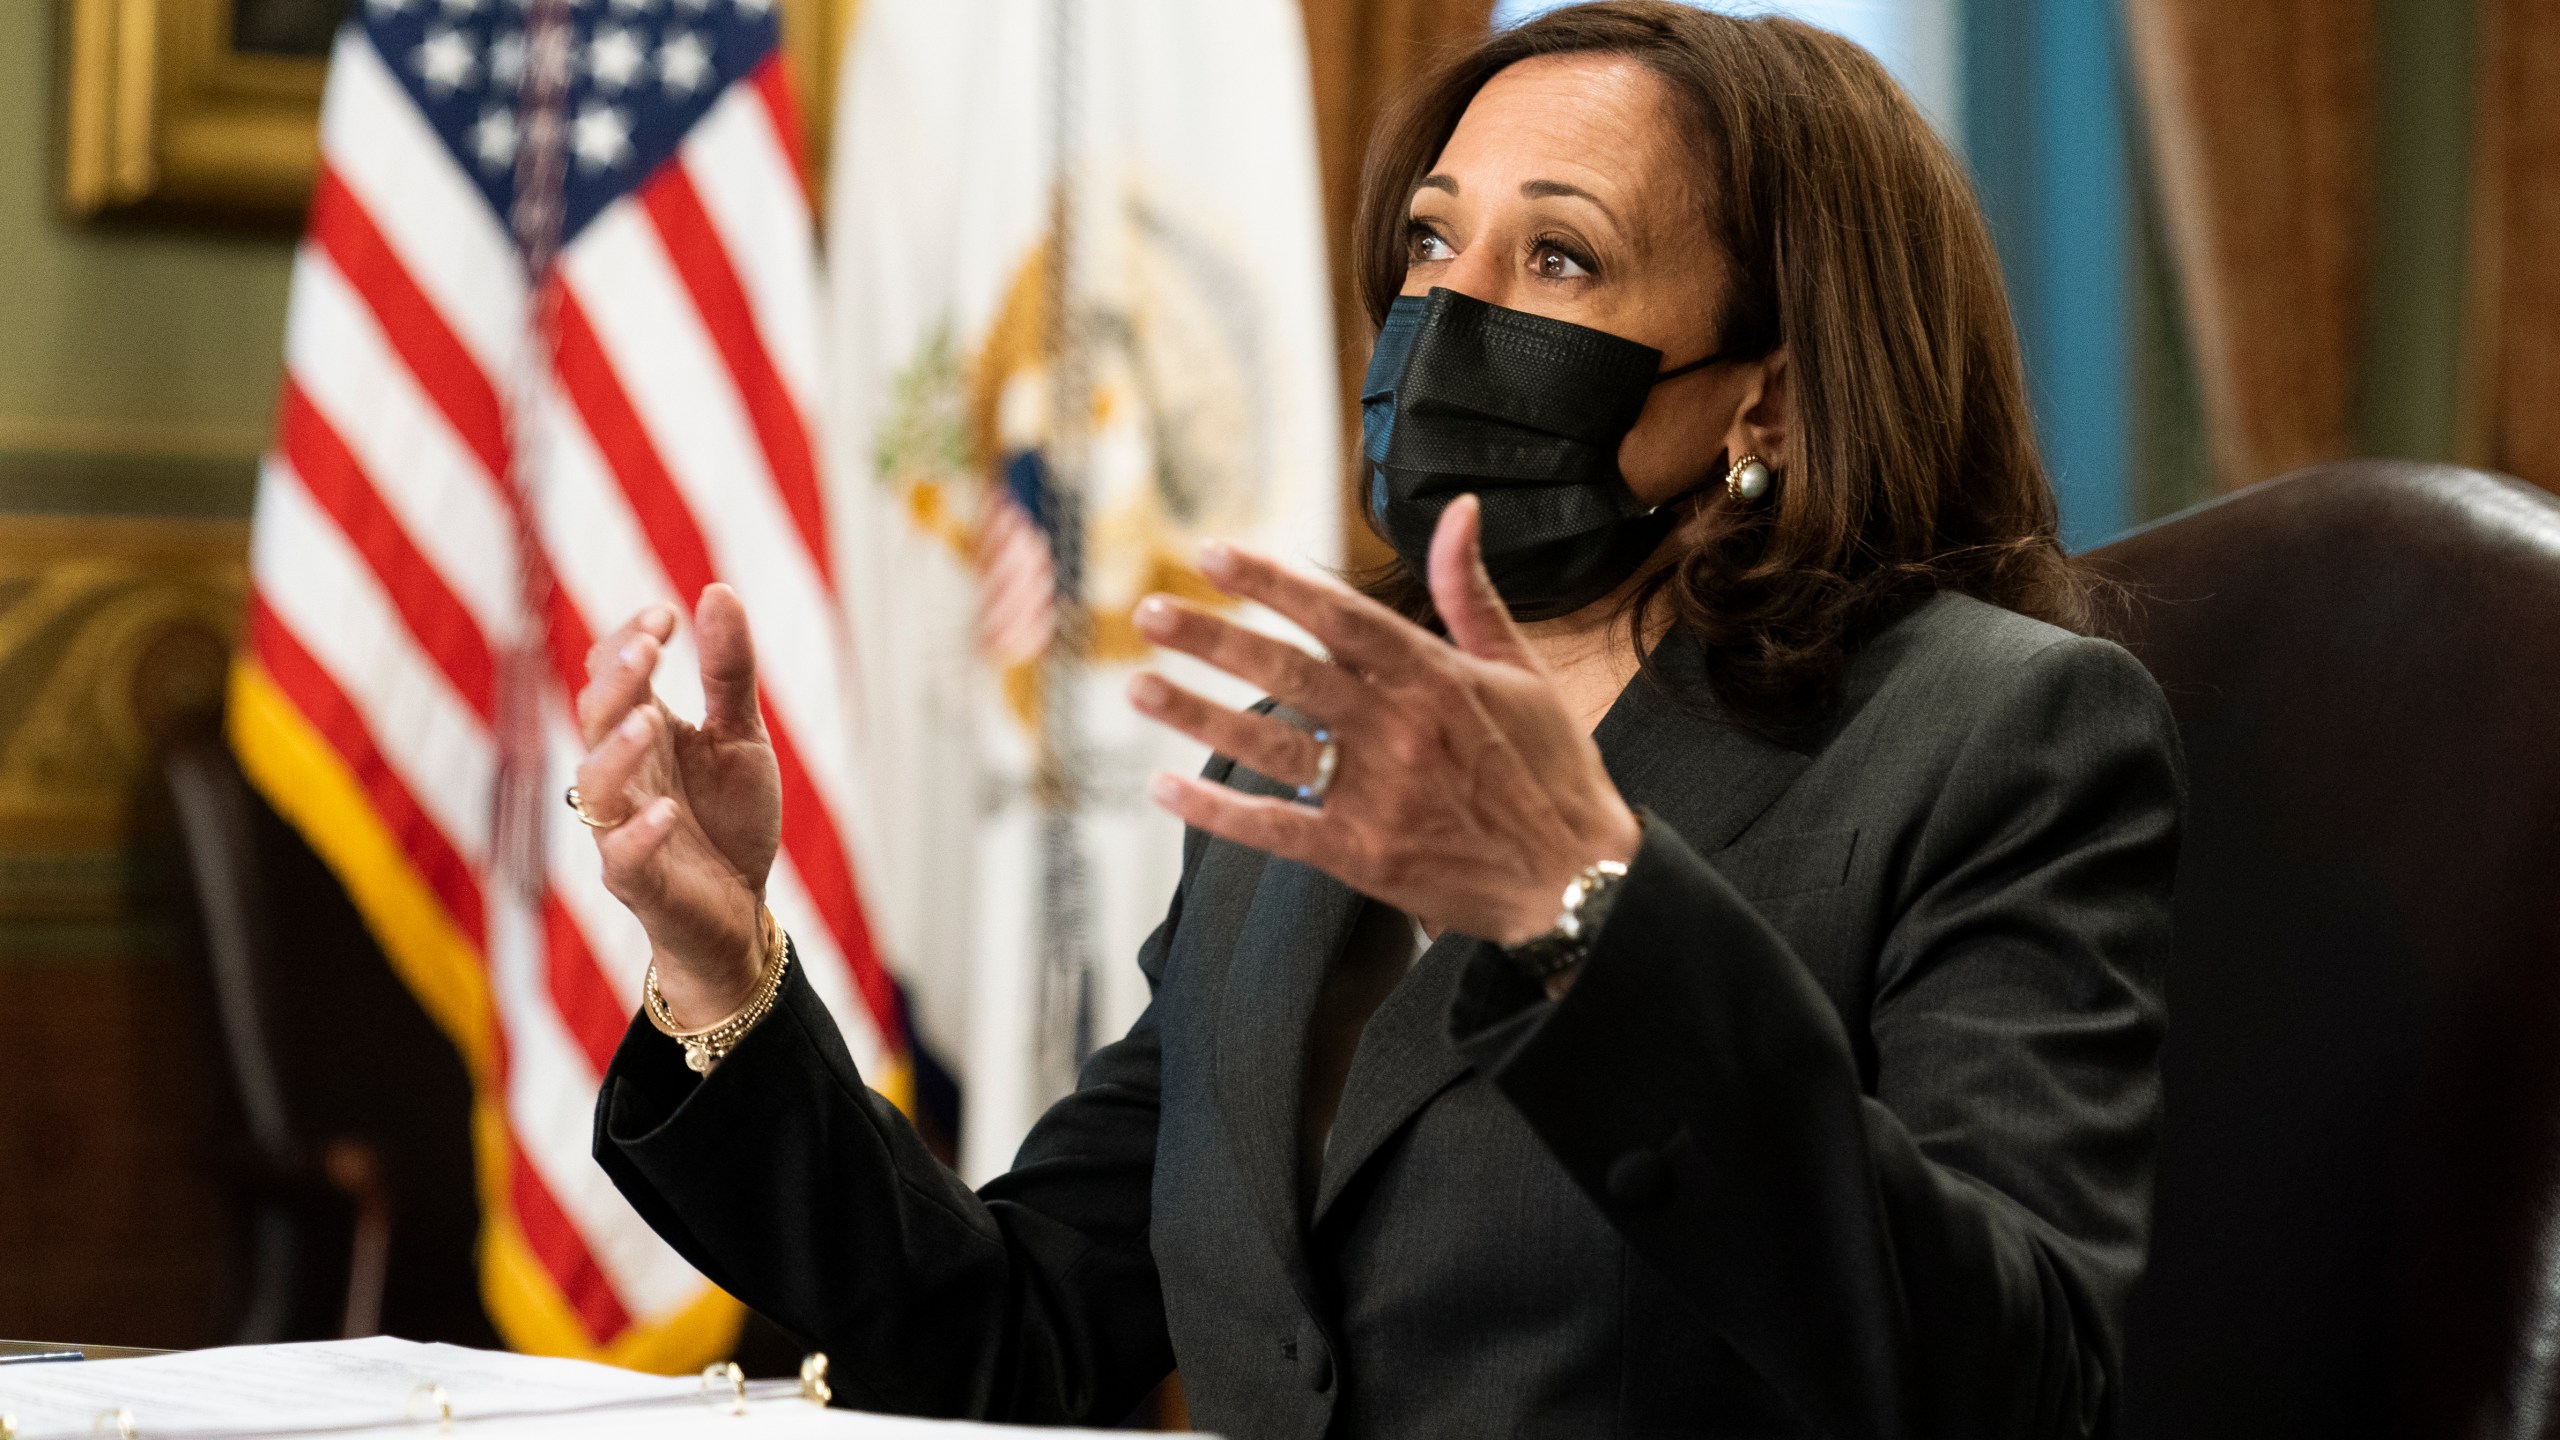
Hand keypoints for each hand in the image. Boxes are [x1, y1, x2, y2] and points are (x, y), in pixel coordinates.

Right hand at [572, 584, 781, 1025]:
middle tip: (650, 648)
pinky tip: (665, 810)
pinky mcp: (636, 882)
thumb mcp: (741, 737)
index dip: (628, 640)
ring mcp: (621, 828)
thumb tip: (716, 590)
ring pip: (595, 784)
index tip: (666, 613)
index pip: (612, 674)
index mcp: (642, 732)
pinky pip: (622, 857)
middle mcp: (621, 774)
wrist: (739, 912)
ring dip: (618, 749)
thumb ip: (729, 672)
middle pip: (595, 718)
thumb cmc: (729, 818)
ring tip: (651, 717)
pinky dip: (640, 833)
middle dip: (618, 681)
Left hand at [1128, 496, 1642, 945]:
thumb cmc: (1552, 773)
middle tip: (1149, 610)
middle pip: (1289, 672)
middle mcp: (1400, 728)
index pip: (1339, 614)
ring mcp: (1379, 793)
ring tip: (1138, 687)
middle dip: (1213, 638)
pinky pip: (1275, 828)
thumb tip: (1457, 511)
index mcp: (1437, 675)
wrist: (1580, 884)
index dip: (1272, 582)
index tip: (1213, 552)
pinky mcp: (1363, 855)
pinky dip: (1217, 811)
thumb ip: (1472, 593)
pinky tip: (1165, 790)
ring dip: (1197, 715)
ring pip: (1271, 745)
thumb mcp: (1522, 671)